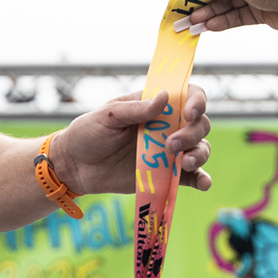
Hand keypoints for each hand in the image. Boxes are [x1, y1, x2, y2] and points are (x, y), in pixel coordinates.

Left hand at [53, 87, 211, 195]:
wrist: (75, 167)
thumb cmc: (88, 133)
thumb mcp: (107, 116)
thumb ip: (135, 109)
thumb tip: (165, 97)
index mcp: (153, 105)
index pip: (187, 95)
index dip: (196, 100)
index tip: (189, 112)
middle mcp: (166, 126)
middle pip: (198, 124)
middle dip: (193, 133)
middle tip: (171, 144)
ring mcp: (168, 152)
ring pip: (200, 148)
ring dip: (200, 154)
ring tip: (185, 163)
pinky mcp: (165, 175)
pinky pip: (191, 177)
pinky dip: (202, 179)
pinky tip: (203, 183)